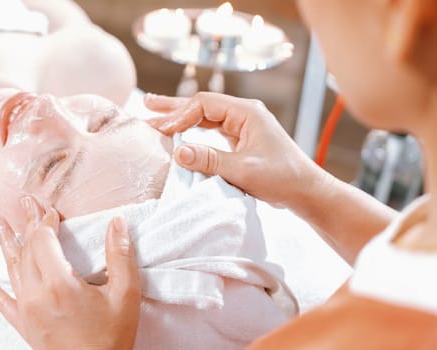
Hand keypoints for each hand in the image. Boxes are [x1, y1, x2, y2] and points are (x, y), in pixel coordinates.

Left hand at [0, 196, 140, 349]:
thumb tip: (117, 223)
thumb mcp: (125, 295)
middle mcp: (36, 295)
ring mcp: (26, 311)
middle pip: (26, 250)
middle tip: (25, 202)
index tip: (51, 210)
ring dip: (4, 243)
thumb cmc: (112, 338)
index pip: (43, 241)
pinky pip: (4, 304)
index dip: (46, 222)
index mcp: (60, 284)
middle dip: (27, 224)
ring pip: (11, 270)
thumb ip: (120, 256)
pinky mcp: (24, 326)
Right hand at [145, 92, 330, 207]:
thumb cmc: (282, 179)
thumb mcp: (243, 171)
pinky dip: (191, 129)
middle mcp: (244, 114)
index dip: (180, 116)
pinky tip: (178, 132)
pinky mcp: (240, 139)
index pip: (204, 105)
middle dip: (173, 107)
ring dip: (180, 117)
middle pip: (201, 105)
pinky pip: (210, 129)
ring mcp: (242, 126)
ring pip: (204, 116)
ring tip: (154, 113)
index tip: (163, 132)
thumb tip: (178, 151)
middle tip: (147, 106)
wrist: (306, 192)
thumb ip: (210, 160)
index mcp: (247, 112)